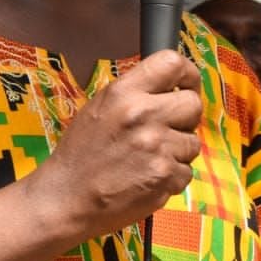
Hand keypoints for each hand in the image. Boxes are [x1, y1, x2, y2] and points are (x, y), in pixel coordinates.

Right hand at [29, 49, 202, 243]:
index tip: (187, 85)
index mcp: (123, 93)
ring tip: (148, 158)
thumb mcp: (100, 107)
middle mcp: (142, 114)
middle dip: (185, 117)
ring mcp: (157, 147)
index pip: (171, 63)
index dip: (187, 74)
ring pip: (192, 142)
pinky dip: (171, 177)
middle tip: (168, 128)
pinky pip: (186, 171)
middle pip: (192, 103)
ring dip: (177, 151)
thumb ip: (135, 93)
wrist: (68, 197)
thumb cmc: (82, 154)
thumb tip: (171, 86)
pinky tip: (147, 177)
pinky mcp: (165, 176)